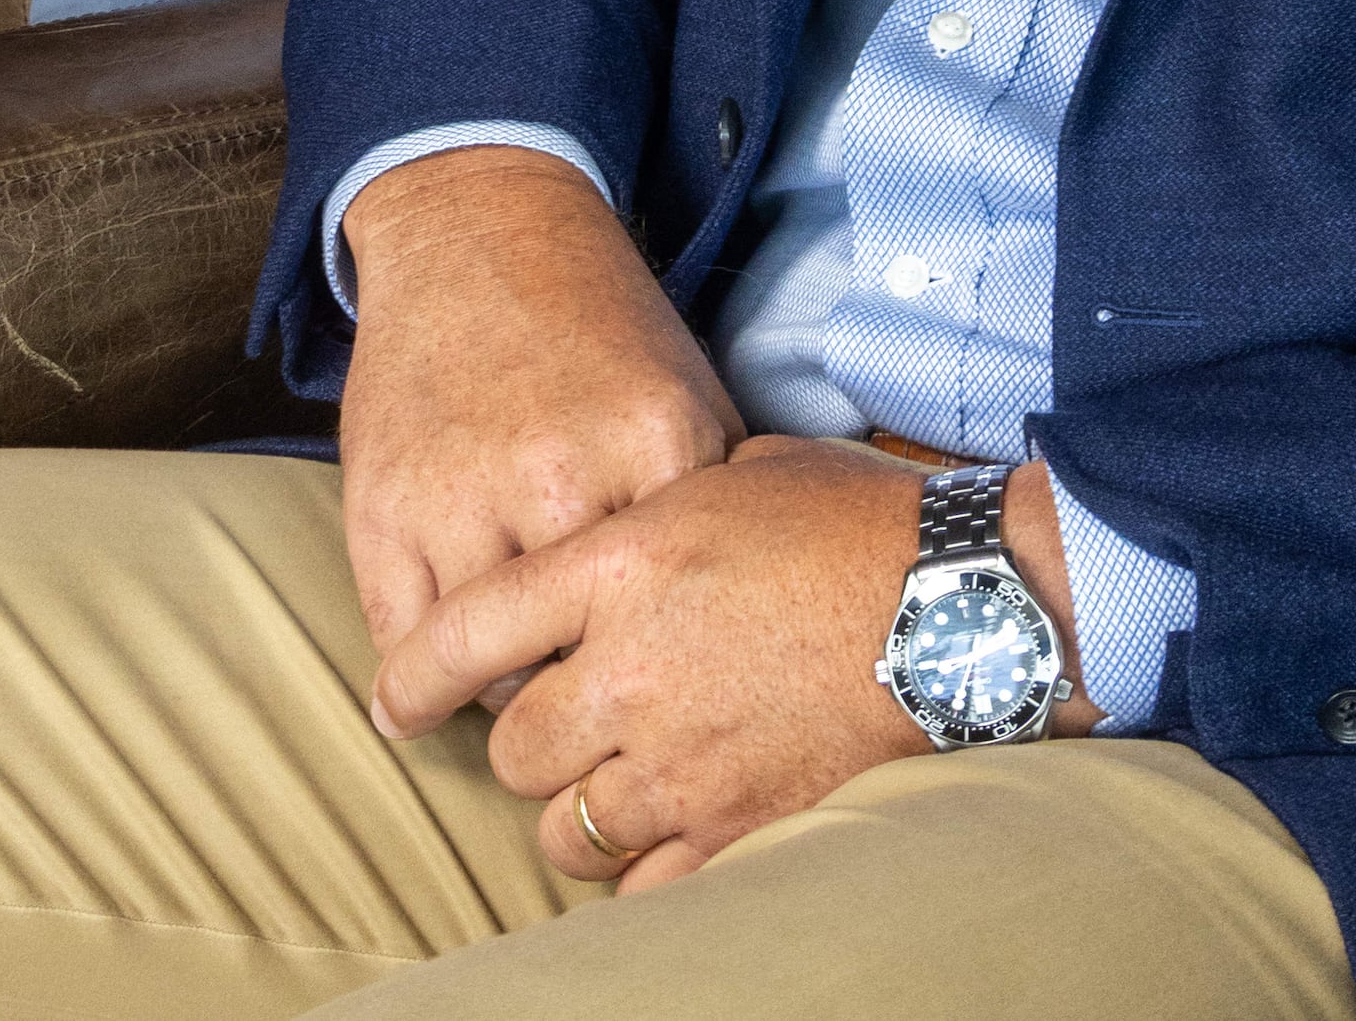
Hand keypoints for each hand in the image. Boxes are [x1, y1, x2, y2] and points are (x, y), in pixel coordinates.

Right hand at [337, 147, 743, 671]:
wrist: (474, 228)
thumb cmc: (589, 326)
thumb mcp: (688, 391)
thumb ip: (718, 504)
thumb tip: (746, 623)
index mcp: (656, 446)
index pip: (680, 616)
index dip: (667, 648)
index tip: (656, 655)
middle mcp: (562, 477)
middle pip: (586, 658)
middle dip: (583, 675)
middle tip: (583, 670)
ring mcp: (462, 496)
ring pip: (490, 669)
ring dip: (502, 675)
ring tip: (518, 652)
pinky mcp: (381, 509)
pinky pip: (405, 645)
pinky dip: (426, 666)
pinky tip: (451, 646)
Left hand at [383, 436, 947, 892]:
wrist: (960, 598)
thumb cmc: (852, 515)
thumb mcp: (729, 470)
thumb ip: (647, 511)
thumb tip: (609, 538)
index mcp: (621, 563)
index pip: (470, 630)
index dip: (414, 674)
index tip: (394, 701)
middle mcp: (633, 668)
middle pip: (514, 750)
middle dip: (525, 745)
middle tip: (559, 729)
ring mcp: (684, 759)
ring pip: (567, 831)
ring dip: (578, 814)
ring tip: (614, 783)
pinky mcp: (740, 825)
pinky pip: (646, 887)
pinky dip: (643, 871)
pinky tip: (665, 835)